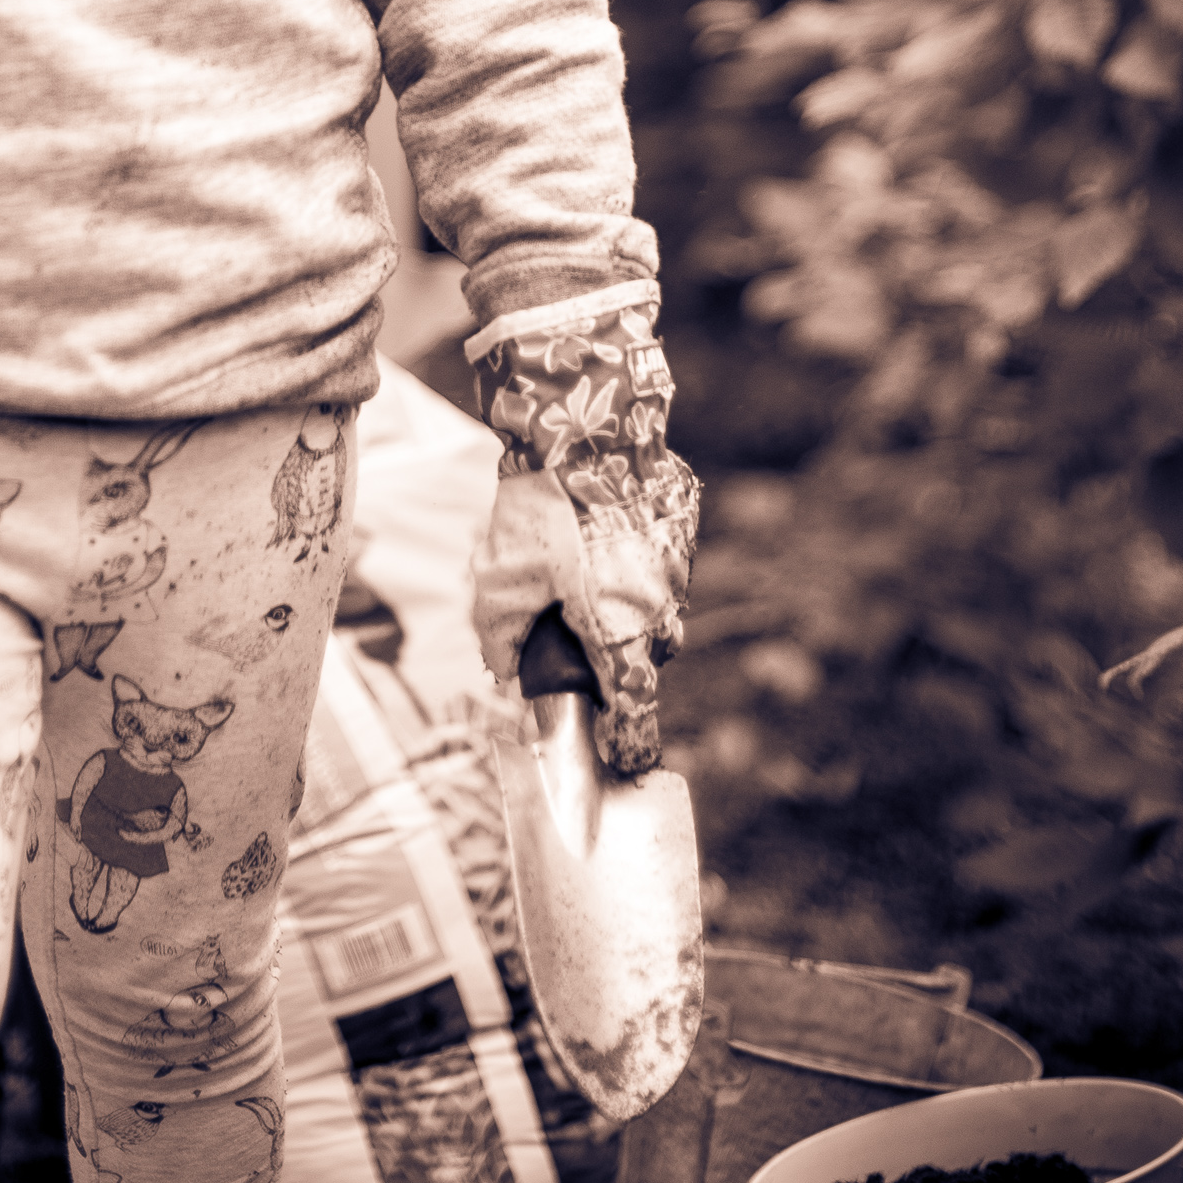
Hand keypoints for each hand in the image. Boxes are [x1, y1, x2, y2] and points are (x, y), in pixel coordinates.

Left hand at [465, 288, 700, 777]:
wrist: (586, 424)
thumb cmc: (539, 508)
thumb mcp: (499, 582)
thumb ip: (500, 640)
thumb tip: (506, 670)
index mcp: (621, 632)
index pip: (637, 715)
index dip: (627, 744)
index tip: (621, 757)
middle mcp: (660, 607)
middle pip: (647, 660)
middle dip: (618, 663)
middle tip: (578, 643)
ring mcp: (678, 566)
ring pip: (658, 612)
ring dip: (628, 610)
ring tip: (584, 580)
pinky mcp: (683, 529)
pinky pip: (662, 567)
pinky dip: (637, 567)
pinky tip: (601, 540)